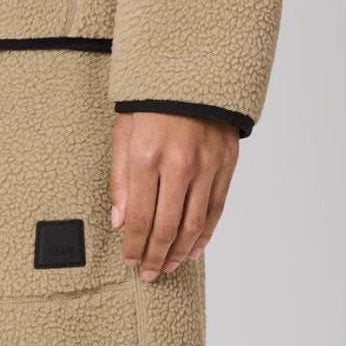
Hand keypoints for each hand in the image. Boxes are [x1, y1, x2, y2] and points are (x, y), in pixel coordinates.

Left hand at [109, 111, 237, 279]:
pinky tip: (193, 249)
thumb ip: (120, 178)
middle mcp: (178, 164)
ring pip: (194, 224)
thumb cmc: (151, 101)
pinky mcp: (226, 164)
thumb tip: (120, 220)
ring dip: (180, 252)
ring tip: (168, 266)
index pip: (140, 216)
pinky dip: (205, 235)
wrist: (192, 71)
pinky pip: (215, 209)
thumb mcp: (123, 131)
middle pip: (167, 226)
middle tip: (148, 274)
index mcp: (147, 155)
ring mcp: (206, 165)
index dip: (134, 245)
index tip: (130, 260)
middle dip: (156, 256)